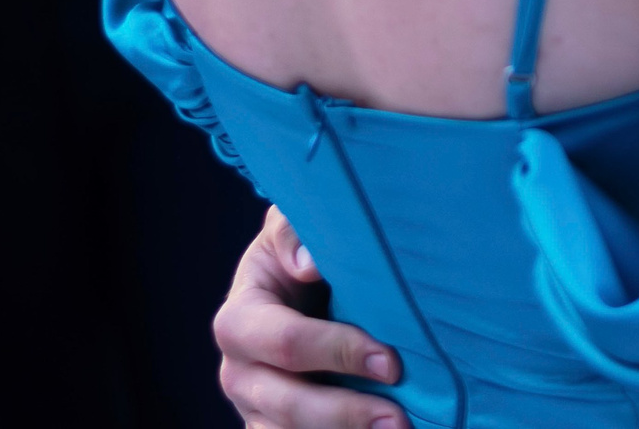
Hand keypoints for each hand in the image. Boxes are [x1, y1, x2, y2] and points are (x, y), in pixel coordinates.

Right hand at [213, 208, 400, 428]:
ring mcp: (253, 409)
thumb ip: (295, 233)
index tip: (391, 362)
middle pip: (288, 404)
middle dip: (346, 413)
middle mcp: (239, 372)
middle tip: (399, 420)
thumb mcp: (292, 230)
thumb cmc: (303, 252)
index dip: (338, 353)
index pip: (286, 343)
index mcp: (239, 320)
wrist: (297, 284)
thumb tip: (308, 264)